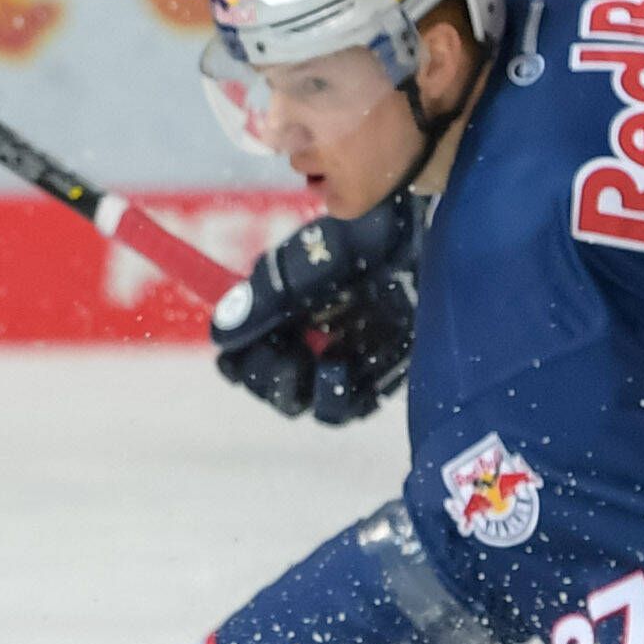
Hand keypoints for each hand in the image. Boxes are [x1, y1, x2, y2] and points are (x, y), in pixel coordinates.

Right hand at [212, 197, 422, 425]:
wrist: (423, 236)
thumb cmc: (365, 236)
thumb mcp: (310, 258)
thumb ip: (266, 296)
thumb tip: (220, 334)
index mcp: (278, 313)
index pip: (238, 356)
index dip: (237, 360)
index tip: (244, 350)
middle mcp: (305, 342)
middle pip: (267, 387)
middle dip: (268, 378)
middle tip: (289, 358)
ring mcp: (340, 362)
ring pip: (304, 405)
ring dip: (303, 392)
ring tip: (323, 364)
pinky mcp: (377, 376)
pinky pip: (348, 407)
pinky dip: (338, 395)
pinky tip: (344, 363)